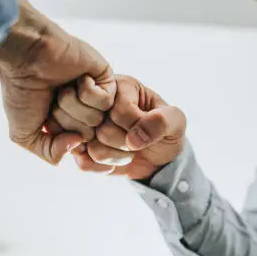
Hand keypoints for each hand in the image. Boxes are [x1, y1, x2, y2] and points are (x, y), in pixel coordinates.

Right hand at [0, 0, 115, 163]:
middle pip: (88, 137)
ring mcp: (98, 97)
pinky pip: (106, 102)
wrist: (25, 56)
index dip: (63, 140)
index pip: (80, 151)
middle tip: (52, 100)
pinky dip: (86, 92)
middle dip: (65, 120)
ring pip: (97, 119)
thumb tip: (78, 145)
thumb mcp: (24, 135)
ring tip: (61, 87)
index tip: (48, 121)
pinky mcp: (108, 80)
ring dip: (73, 104)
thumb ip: (49, 153)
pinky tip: (77, 77)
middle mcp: (85, 114)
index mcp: (69, 127)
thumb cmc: (21, 91)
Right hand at [56, 75, 185, 179]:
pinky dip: (104, 168)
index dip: (136, 126)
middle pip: (102, 129)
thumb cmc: (166, 131)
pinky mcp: (80, 148)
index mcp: (121, 87)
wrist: (159, 157)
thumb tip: (134, 139)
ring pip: (93, 148)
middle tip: (137, 142)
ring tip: (127, 151)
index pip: (119, 110)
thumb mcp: (176, 121)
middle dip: (126, 143)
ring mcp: (86, 126)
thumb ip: (162, 121)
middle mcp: (97, 103)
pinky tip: (115, 162)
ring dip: (117, 156)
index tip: (148, 128)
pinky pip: (83, 164)